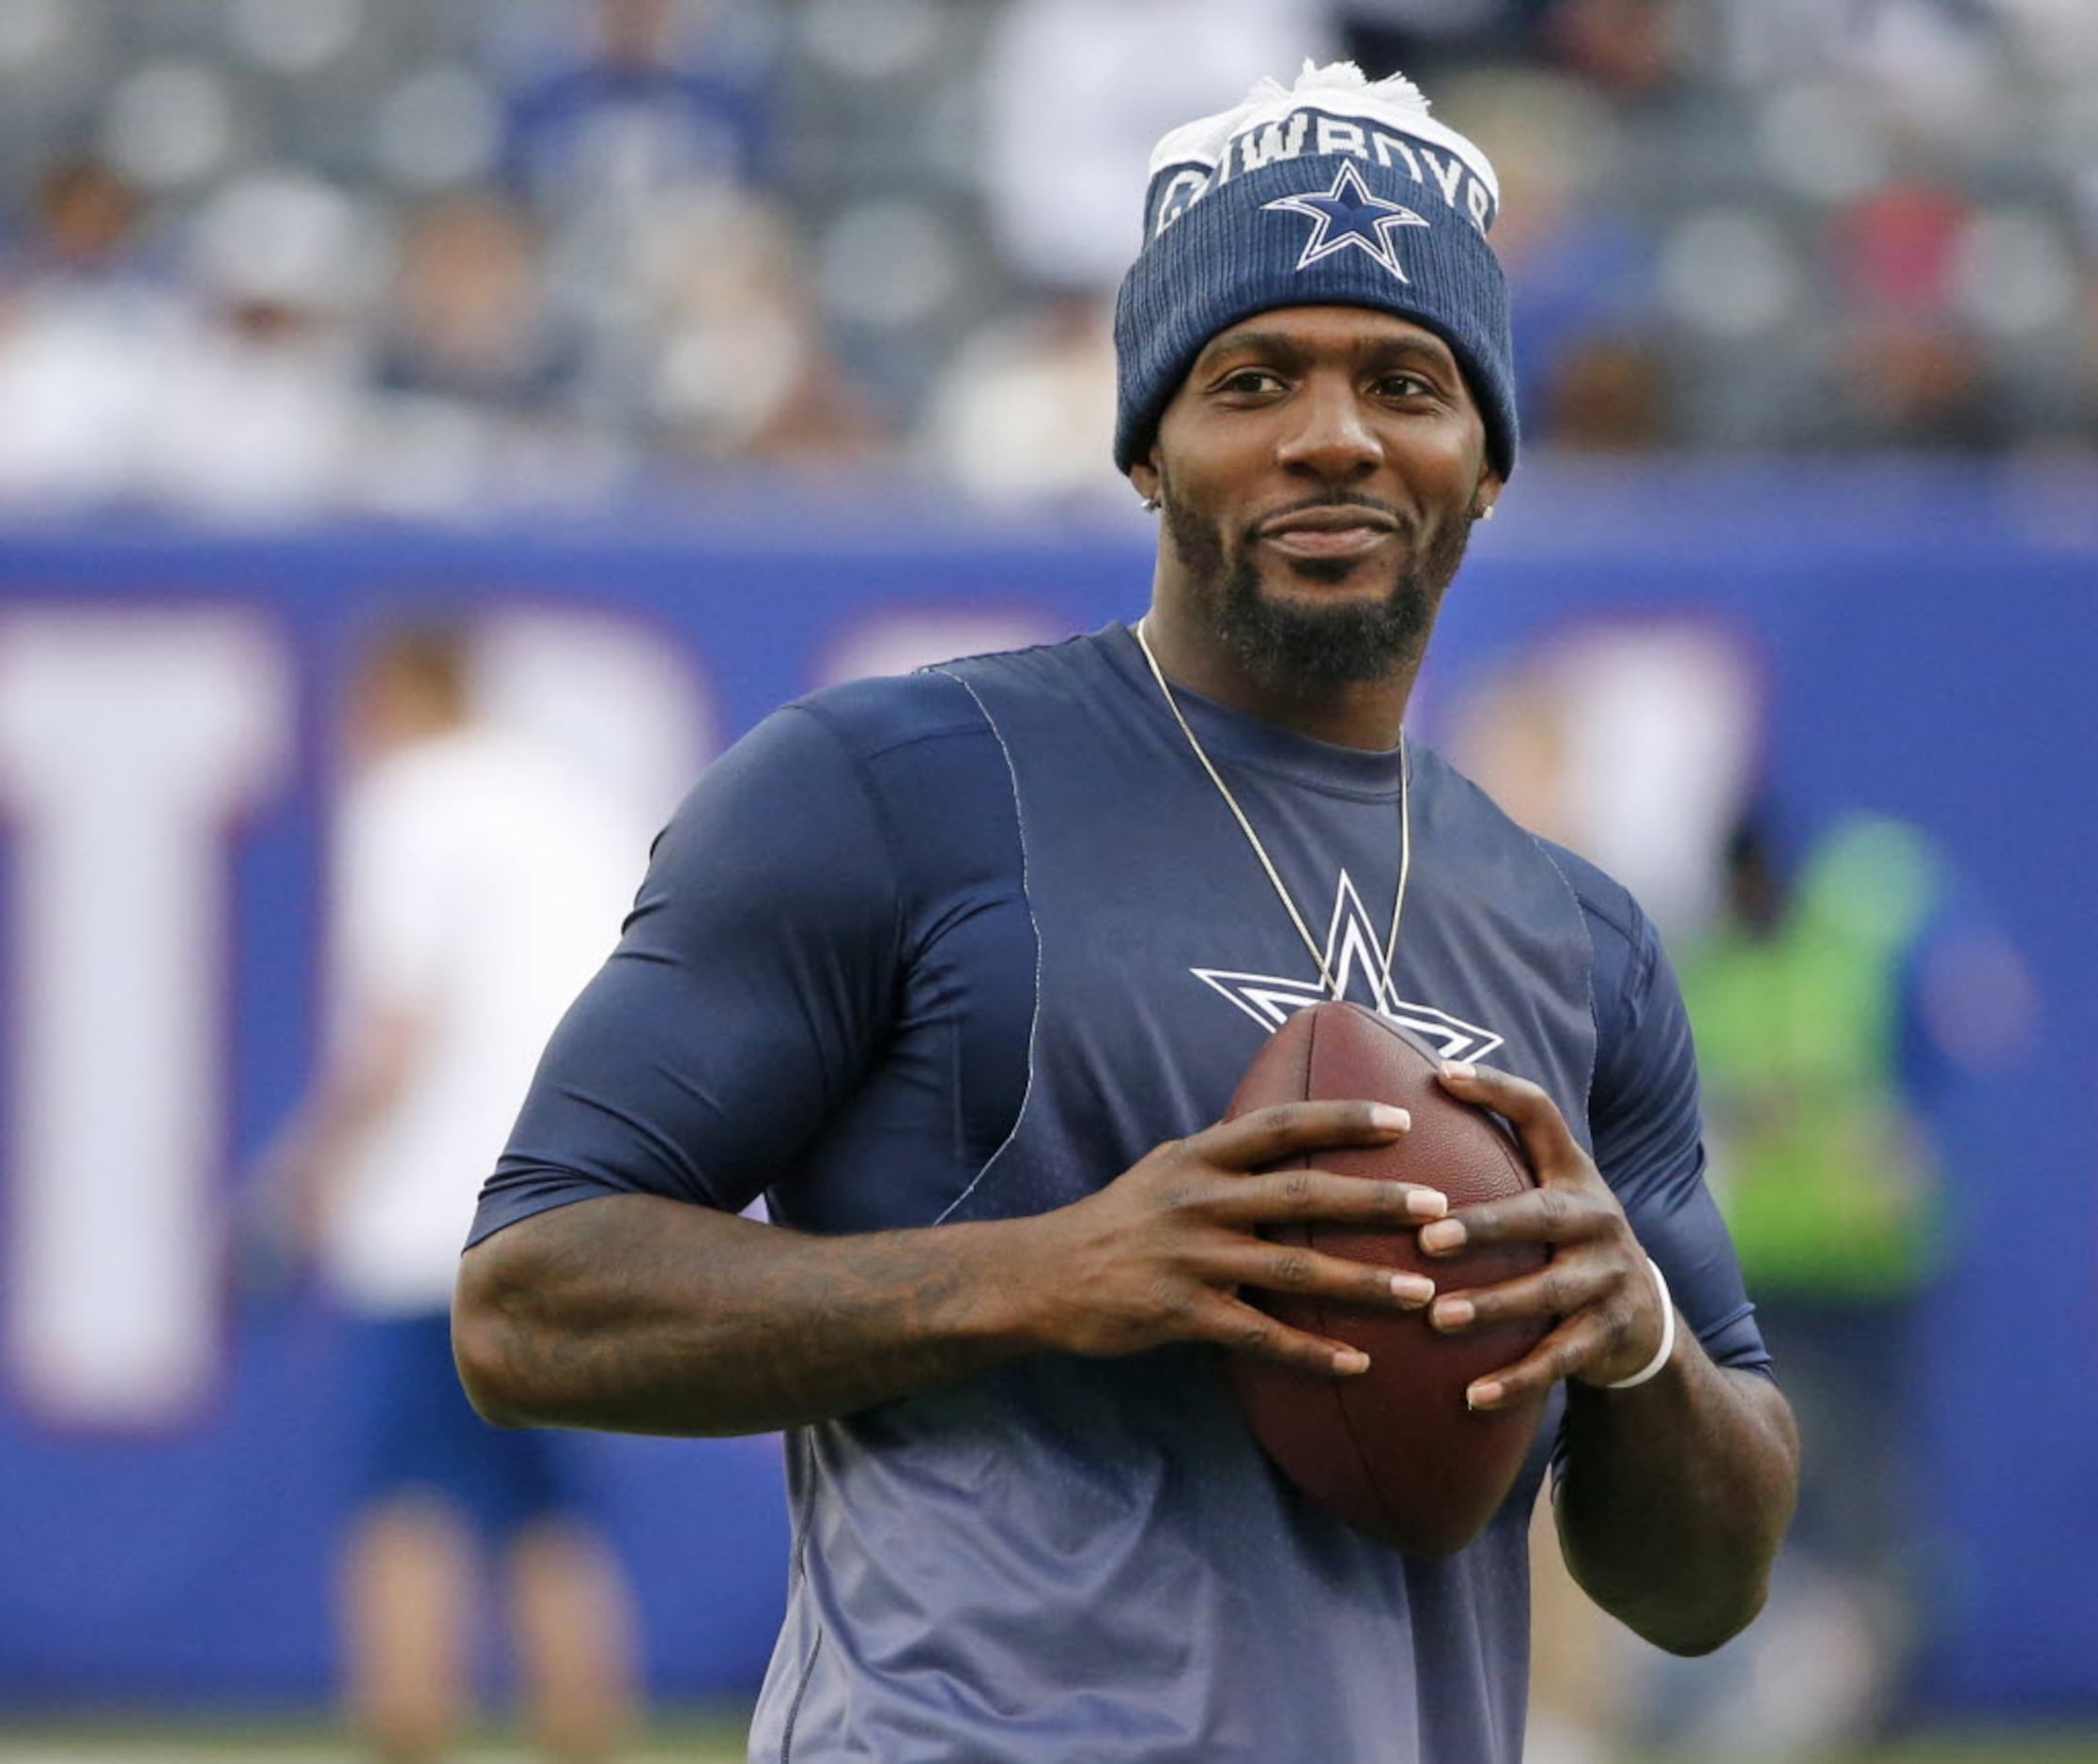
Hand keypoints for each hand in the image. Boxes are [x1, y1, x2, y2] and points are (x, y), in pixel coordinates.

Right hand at [1026, 1101, 1449, 1378]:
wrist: (1042, 1276)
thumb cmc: (1116, 1219)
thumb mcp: (1165, 1166)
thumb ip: (1223, 1152)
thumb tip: (1285, 1129)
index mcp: (1199, 1157)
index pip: (1281, 1124)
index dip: (1342, 1117)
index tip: (1403, 1118)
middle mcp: (1199, 1199)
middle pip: (1301, 1193)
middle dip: (1375, 1199)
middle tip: (1440, 1206)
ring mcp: (1191, 1258)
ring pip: (1292, 1267)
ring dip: (1362, 1281)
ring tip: (1422, 1294)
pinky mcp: (1181, 1313)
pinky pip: (1259, 1334)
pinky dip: (1311, 1352)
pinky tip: (1356, 1364)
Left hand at [1416, 1062, 1669, 1407]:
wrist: (1642, 1318)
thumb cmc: (1561, 1244)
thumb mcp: (1544, 1195)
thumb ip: (1492, 1155)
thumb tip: (1403, 1098)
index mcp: (1573, 1173)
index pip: (1540, 1114)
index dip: (1496, 1089)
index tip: (1441, 1075)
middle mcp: (1596, 1216)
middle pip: (1542, 1215)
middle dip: (1485, 1225)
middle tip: (1427, 1238)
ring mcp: (1609, 1276)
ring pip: (1548, 1292)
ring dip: (1492, 1306)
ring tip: (1438, 1317)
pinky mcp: (1610, 1333)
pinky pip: (1559, 1358)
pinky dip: (1516, 1379)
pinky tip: (1472, 1395)